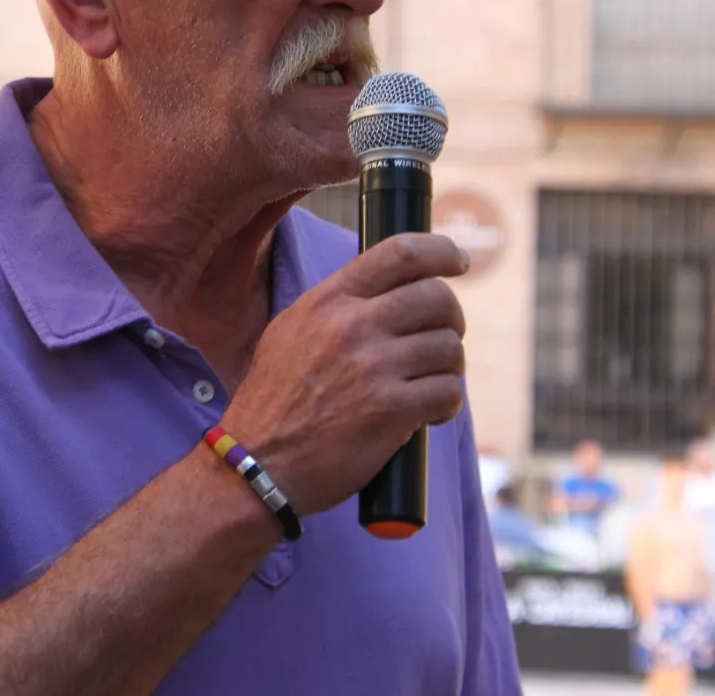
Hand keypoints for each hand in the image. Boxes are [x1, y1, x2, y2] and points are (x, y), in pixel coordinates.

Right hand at [220, 232, 468, 515]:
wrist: (257, 462)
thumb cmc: (273, 400)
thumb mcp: (291, 331)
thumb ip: (336, 307)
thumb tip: (389, 291)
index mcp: (328, 301)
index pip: (400, 253)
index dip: (441, 251)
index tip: (457, 262)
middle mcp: (352, 326)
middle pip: (437, 298)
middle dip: (451, 319)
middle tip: (443, 339)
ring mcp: (373, 367)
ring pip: (448, 347)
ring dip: (449, 367)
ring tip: (429, 383)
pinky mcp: (391, 410)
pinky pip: (448, 392)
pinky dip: (446, 404)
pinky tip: (428, 414)